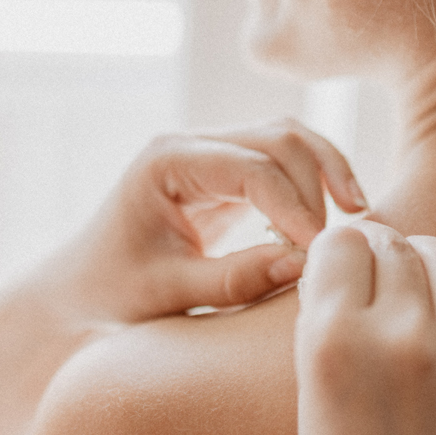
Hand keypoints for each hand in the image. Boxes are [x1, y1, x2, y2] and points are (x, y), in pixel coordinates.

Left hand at [48, 119, 366, 326]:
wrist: (76, 295)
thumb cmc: (110, 297)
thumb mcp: (168, 295)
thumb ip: (234, 279)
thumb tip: (304, 263)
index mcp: (164, 163)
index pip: (250, 169)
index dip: (295, 207)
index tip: (321, 255)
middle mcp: (188, 145)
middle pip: (278, 138)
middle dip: (318, 185)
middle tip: (337, 247)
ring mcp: (209, 153)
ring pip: (288, 139)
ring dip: (327, 173)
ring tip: (359, 219)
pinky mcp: (226, 174)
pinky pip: (284, 162)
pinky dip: (317, 184)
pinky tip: (340, 220)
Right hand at [293, 221, 435, 434]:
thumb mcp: (310, 393)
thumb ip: (331, 313)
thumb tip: (361, 239)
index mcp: (331, 344)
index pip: (342, 241)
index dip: (340, 255)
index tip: (342, 275)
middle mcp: (400, 343)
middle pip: (398, 245)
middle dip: (385, 260)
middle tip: (381, 294)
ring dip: (430, 270)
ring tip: (419, 304)